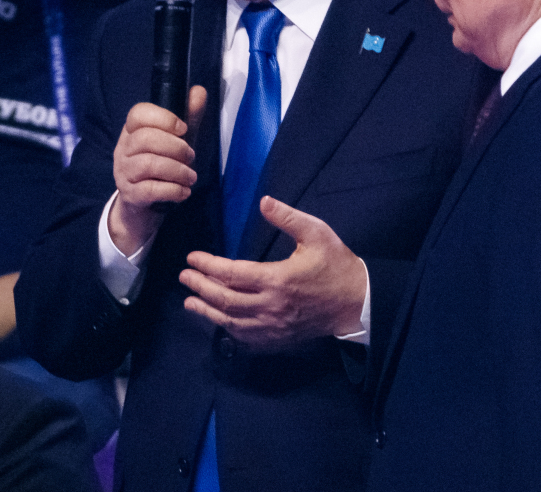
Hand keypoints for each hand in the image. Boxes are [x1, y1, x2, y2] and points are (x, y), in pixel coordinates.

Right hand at [109, 86, 207, 254]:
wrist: (144, 206)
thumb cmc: (163, 167)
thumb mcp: (177, 141)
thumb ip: (189, 118)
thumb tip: (199, 90)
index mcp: (132, 131)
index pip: (138, 113)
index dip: (163, 118)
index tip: (184, 129)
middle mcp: (123, 149)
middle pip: (145, 139)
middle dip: (176, 148)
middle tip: (191, 157)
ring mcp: (123, 173)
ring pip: (148, 164)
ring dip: (177, 170)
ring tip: (191, 177)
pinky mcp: (130, 195)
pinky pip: (149, 190)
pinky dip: (172, 190)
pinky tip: (183, 192)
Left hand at [179, 196, 367, 351]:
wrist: (356, 302)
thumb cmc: (336, 264)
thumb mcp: (316, 233)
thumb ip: (287, 217)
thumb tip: (263, 201)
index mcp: (278, 279)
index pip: (231, 274)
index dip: (207, 265)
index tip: (192, 257)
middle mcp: (271, 306)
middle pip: (225, 299)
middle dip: (200, 288)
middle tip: (184, 276)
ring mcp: (273, 327)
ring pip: (231, 322)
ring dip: (207, 311)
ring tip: (189, 302)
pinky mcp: (278, 339)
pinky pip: (245, 338)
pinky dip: (227, 329)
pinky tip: (218, 320)